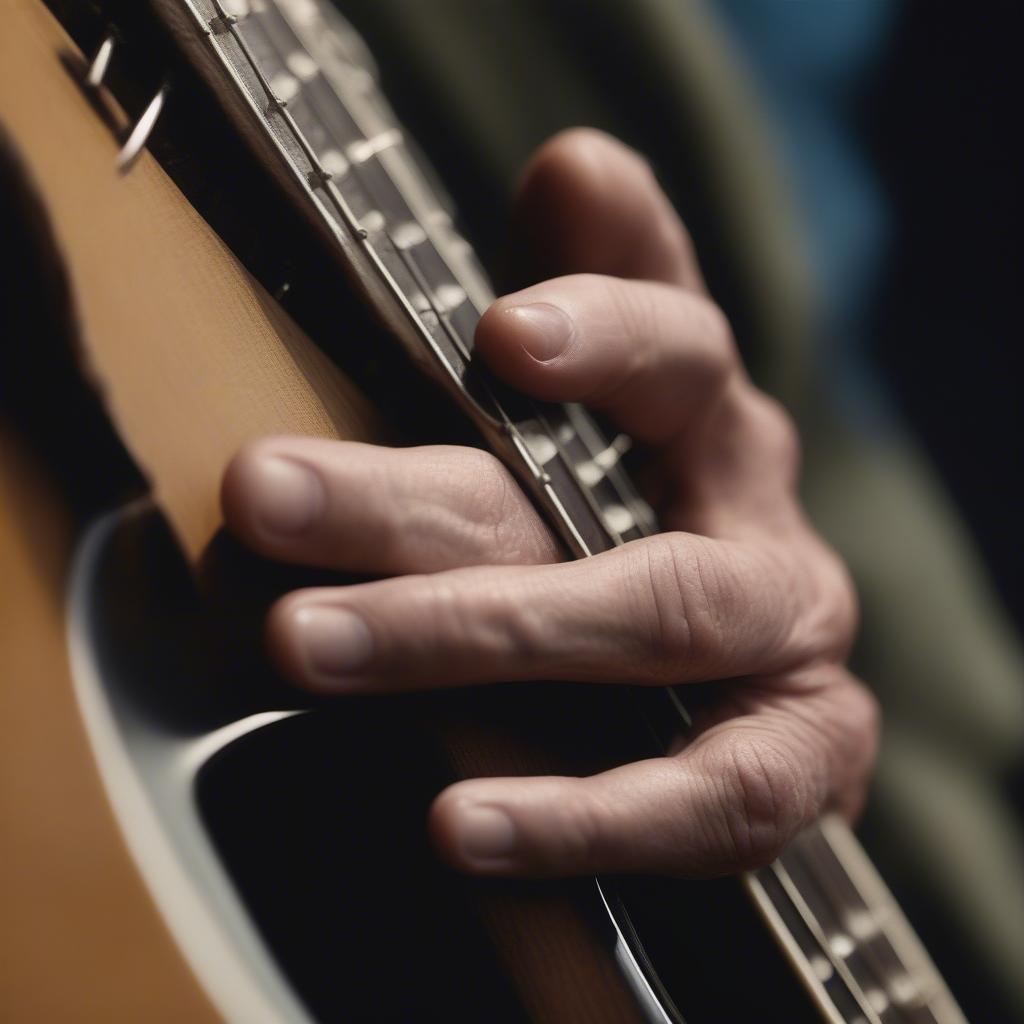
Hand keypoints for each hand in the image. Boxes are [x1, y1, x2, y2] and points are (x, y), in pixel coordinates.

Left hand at [222, 129, 876, 878]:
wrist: (758, 686)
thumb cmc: (650, 531)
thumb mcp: (618, 420)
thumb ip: (595, 304)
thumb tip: (576, 163)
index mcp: (708, 426)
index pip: (675, 346)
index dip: (604, 325)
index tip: (499, 333)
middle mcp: (757, 522)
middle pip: (604, 501)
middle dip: (423, 503)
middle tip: (263, 493)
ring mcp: (790, 648)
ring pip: (649, 629)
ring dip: (477, 638)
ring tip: (305, 646)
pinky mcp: (798, 765)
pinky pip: (705, 802)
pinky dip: (583, 816)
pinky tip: (457, 827)